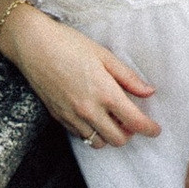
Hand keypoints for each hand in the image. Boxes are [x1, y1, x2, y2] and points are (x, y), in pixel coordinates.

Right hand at [3, 6, 159, 146]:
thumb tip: (149, 91)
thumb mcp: (104, 55)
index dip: (149, 129)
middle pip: (118, 139)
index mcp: (105, 92)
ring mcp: (72, 116)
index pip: (134, 121)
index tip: (155, 130)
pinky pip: (80, 136)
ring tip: (111, 119)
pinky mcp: (58, 117)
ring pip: (98, 142)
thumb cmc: (69, 44)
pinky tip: (92, 116)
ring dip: (109, 135)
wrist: (33, 45)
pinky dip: (91, 132)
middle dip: (130, 134)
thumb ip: (128, 77)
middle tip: (132, 120)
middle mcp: (89, 110)